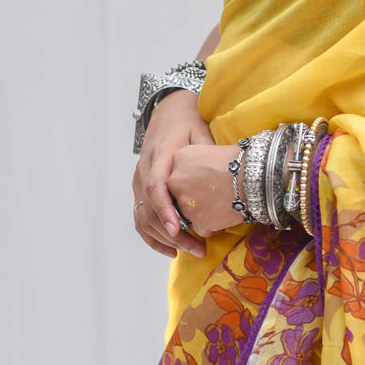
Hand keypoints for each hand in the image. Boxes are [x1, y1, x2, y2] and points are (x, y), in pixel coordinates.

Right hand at [132, 90, 213, 258]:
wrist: (168, 113)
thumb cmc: (188, 122)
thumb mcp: (200, 131)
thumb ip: (207, 152)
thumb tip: (226, 175)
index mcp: (160, 155)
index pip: (156, 186)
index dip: (165, 210)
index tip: (177, 229)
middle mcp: (144, 169)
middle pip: (150, 208)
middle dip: (171, 233)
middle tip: (195, 248)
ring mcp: (138, 180)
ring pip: (143, 217)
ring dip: (163, 238)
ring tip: (188, 251)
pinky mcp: (138, 188)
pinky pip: (140, 217)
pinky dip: (152, 236)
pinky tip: (170, 248)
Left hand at [167, 144, 246, 238]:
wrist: (254, 175)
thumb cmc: (237, 160)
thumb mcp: (207, 149)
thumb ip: (190, 163)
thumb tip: (187, 177)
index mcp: (178, 158)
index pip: (176, 174)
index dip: (190, 179)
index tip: (204, 178)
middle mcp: (175, 181)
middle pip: (178, 195)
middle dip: (193, 197)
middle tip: (212, 192)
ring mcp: (185, 203)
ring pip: (188, 213)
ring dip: (202, 211)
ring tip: (221, 201)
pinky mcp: (198, 222)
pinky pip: (201, 228)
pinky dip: (212, 224)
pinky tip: (225, 212)